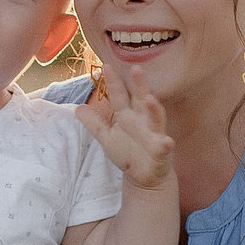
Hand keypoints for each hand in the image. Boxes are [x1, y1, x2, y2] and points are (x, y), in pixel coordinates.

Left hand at [76, 65, 173, 188]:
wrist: (143, 177)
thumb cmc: (128, 152)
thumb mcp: (106, 137)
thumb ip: (94, 123)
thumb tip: (78, 108)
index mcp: (128, 115)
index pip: (119, 96)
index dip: (114, 82)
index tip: (106, 66)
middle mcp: (142, 120)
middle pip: (140, 99)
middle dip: (139, 85)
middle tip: (135, 68)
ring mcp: (154, 134)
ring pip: (156, 119)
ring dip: (154, 109)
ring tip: (150, 98)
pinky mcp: (161, 151)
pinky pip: (164, 146)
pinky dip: (166, 143)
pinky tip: (167, 141)